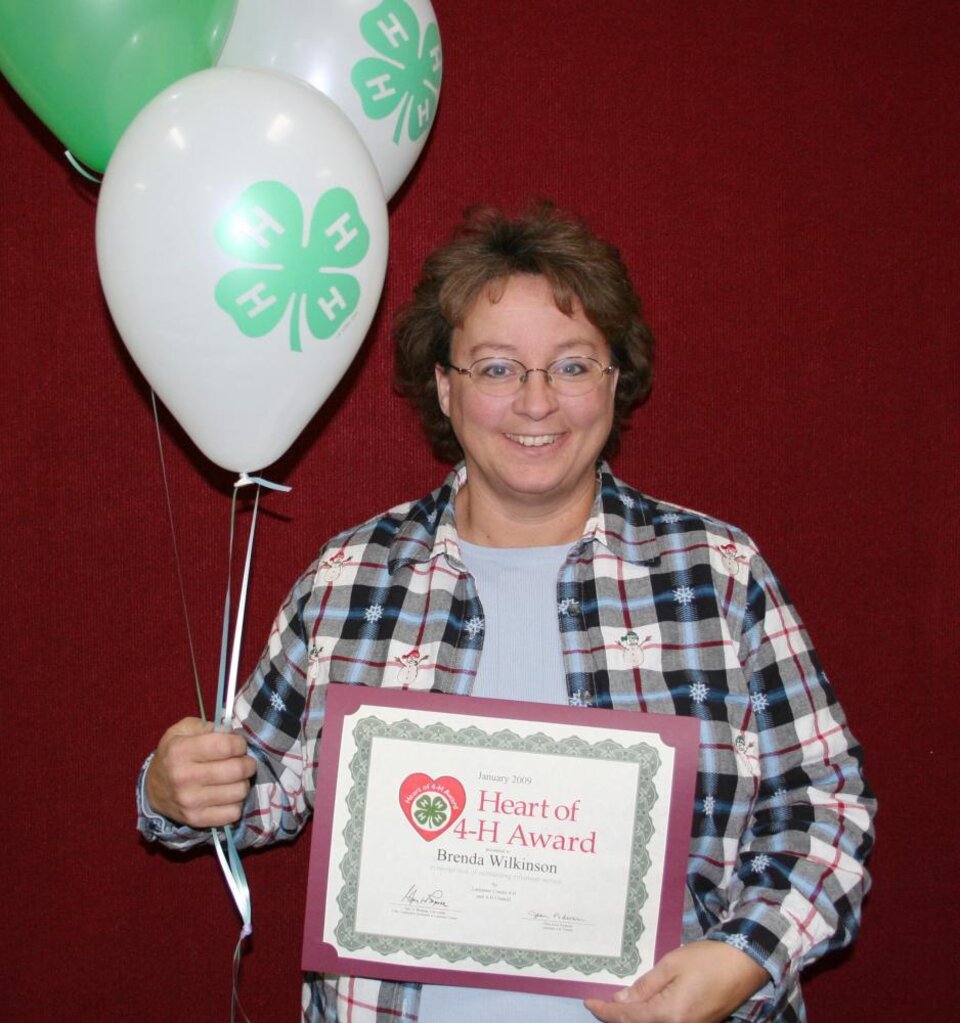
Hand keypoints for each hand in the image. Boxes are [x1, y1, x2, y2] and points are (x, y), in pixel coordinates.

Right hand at [144, 717, 256, 827]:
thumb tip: (231, 733)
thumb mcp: (183, 730)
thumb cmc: (174, 754)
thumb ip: (207, 726)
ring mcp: (190, 801)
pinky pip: (233, 813)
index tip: (238, 745)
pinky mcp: (196, 819)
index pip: (226, 746)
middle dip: (248, 763)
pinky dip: (237, 803)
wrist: (153, 788)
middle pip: (236, 770)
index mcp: (181, 751)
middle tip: (244, 762)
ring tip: (236, 779)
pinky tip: (228, 796)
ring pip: (239, 792)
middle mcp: (184, 777)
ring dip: (243, 783)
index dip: (240, 744)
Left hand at [584, 940, 768, 1022]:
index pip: (628, 1018)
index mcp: (669, 1015)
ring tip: (616, 1006)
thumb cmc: (707, 959)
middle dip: (617, 1018)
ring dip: (633, 1019)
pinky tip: (641, 1007)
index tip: (588, 1003)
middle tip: (599, 1005)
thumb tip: (622, 1002)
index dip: (605, 1012)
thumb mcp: (671, 965)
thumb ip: (645, 986)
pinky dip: (649, 1018)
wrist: (744, 965)